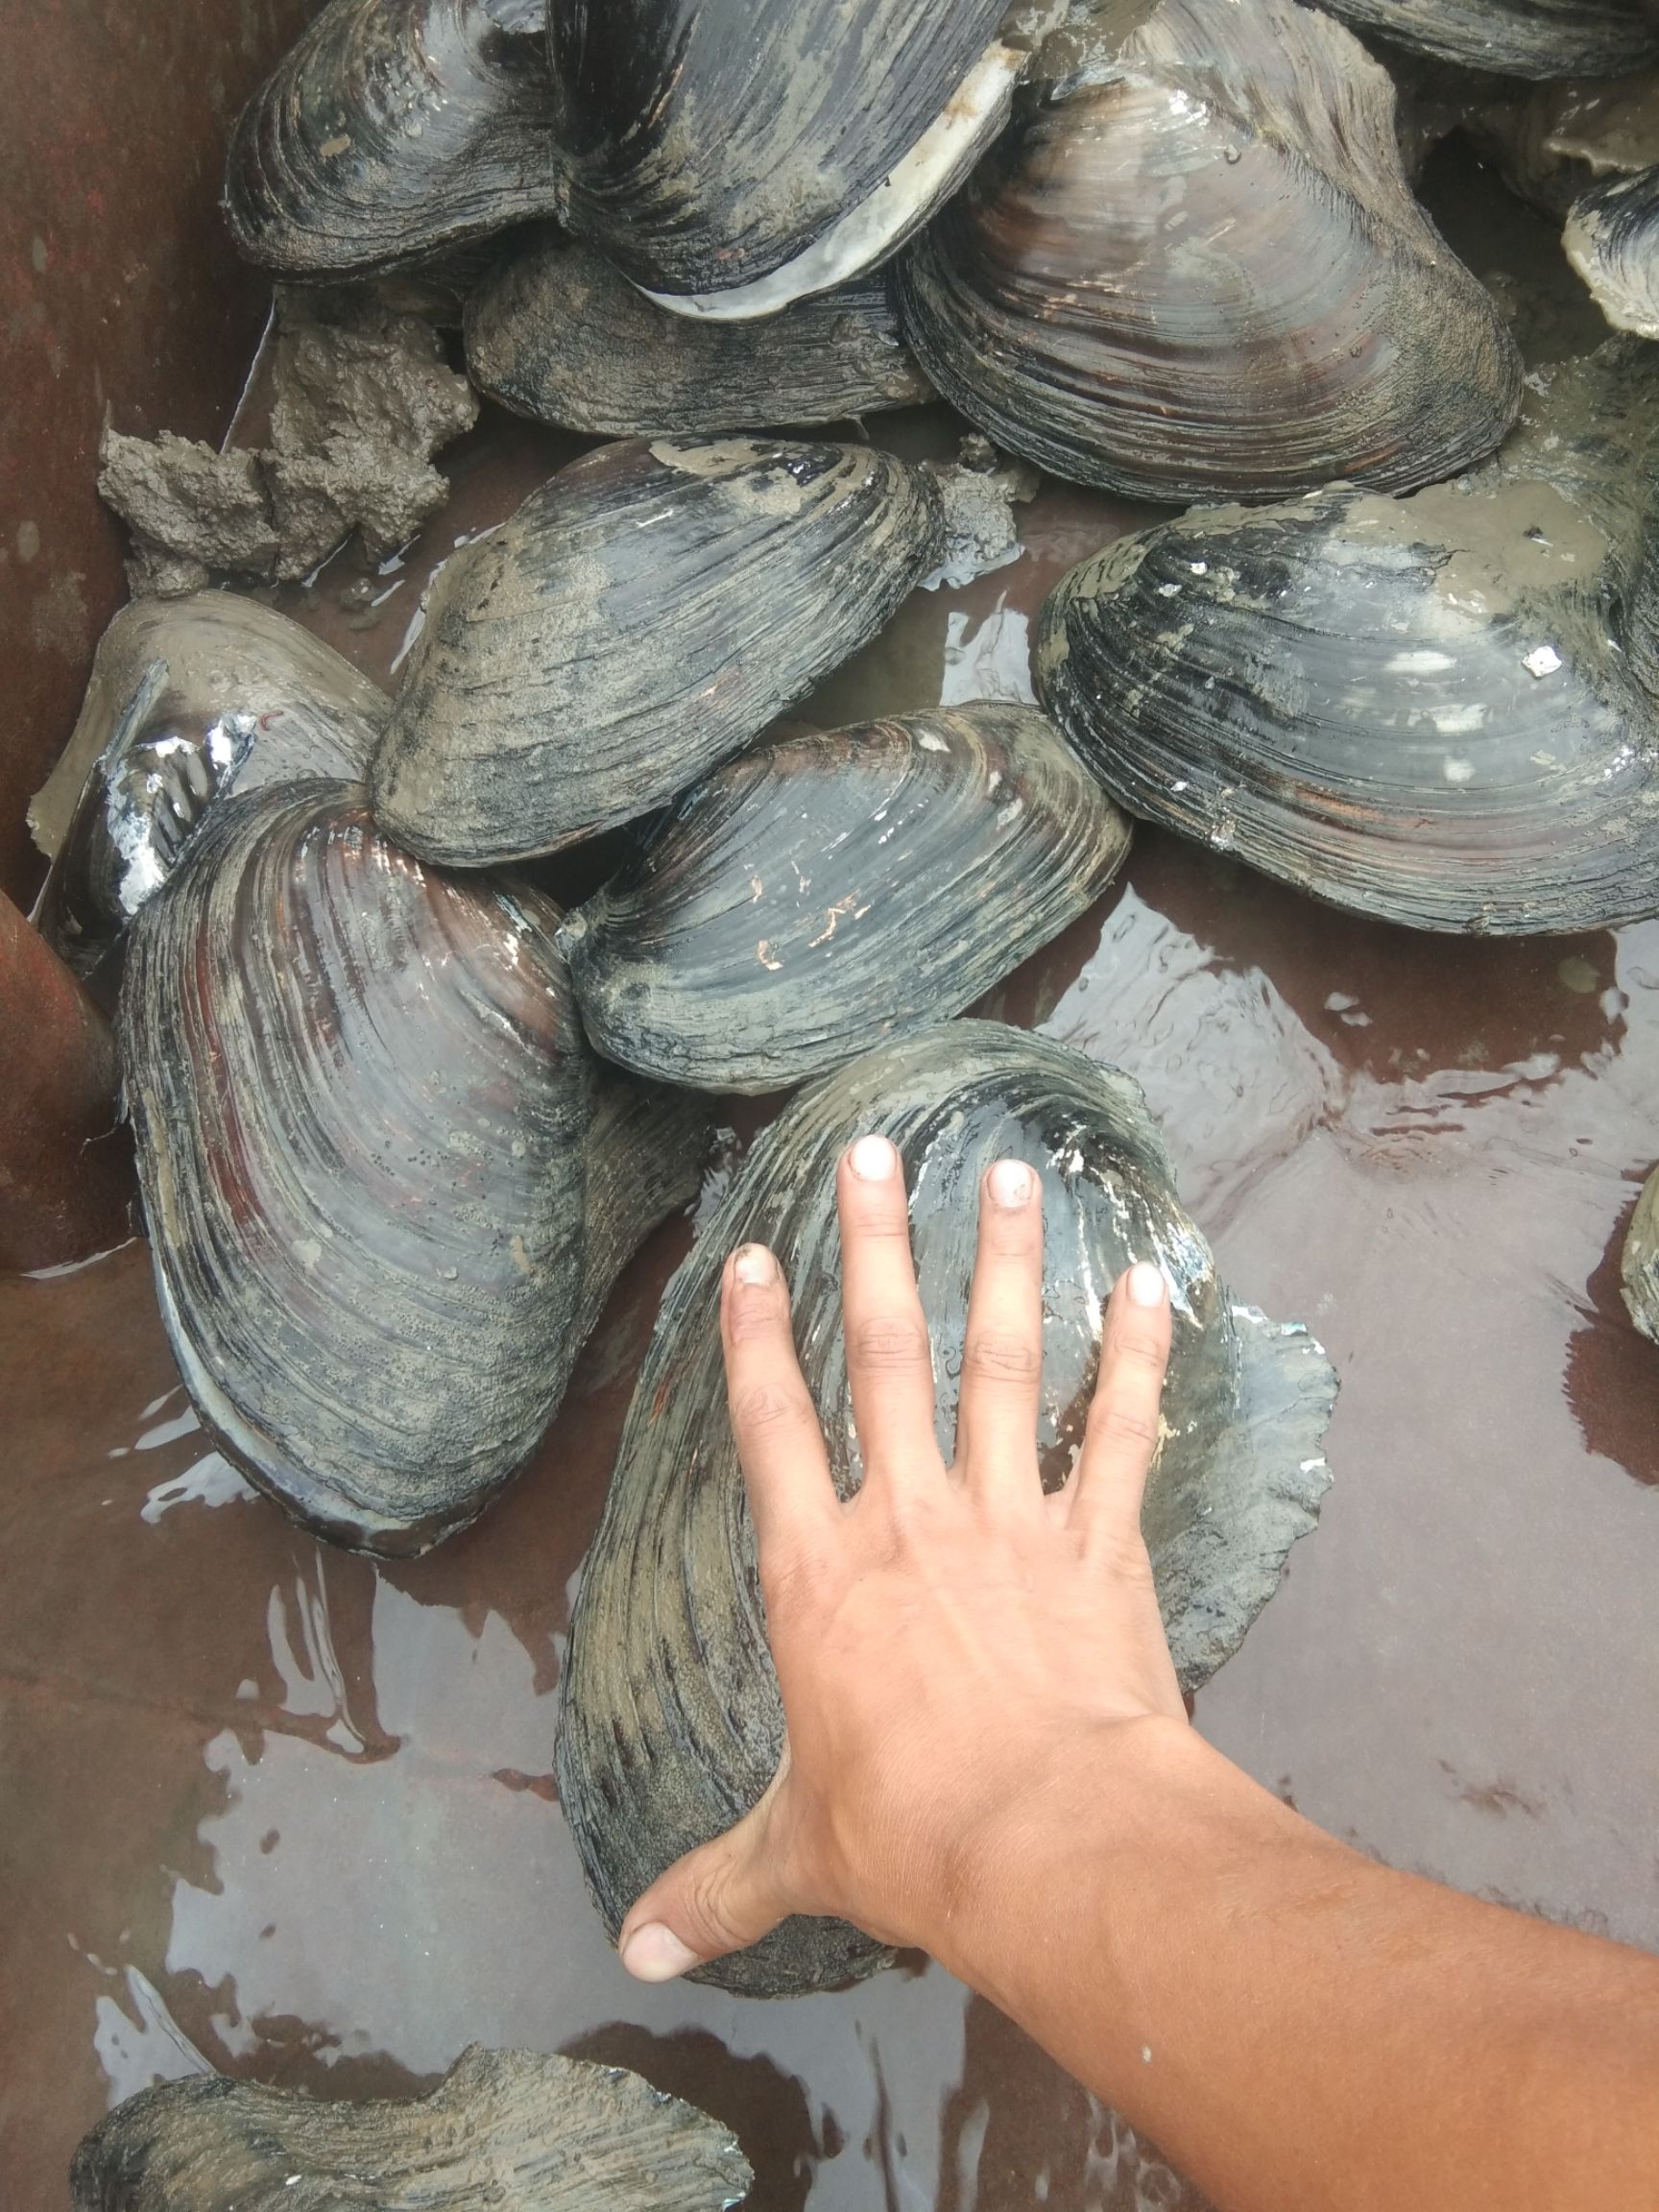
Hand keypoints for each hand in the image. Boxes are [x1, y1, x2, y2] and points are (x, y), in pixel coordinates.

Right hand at [618, 1131, 1183, 1982]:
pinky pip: (1123, 1432)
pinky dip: (1140, 1356)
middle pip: (882, 1356)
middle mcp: (909, 1520)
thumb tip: (633, 1954)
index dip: (753, 1340)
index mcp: (820, 1576)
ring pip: (1003, 1365)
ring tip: (1008, 1171)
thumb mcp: (793, 1858)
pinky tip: (1152, 1279)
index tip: (748, 1254)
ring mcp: (1012, 1520)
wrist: (1049, 1845)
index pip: (771, 1431)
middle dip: (873, 1248)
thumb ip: (711, 1889)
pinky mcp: (1101, 1545)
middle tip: (874, 1152)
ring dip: (1004, 1265)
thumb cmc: (911, 1842)